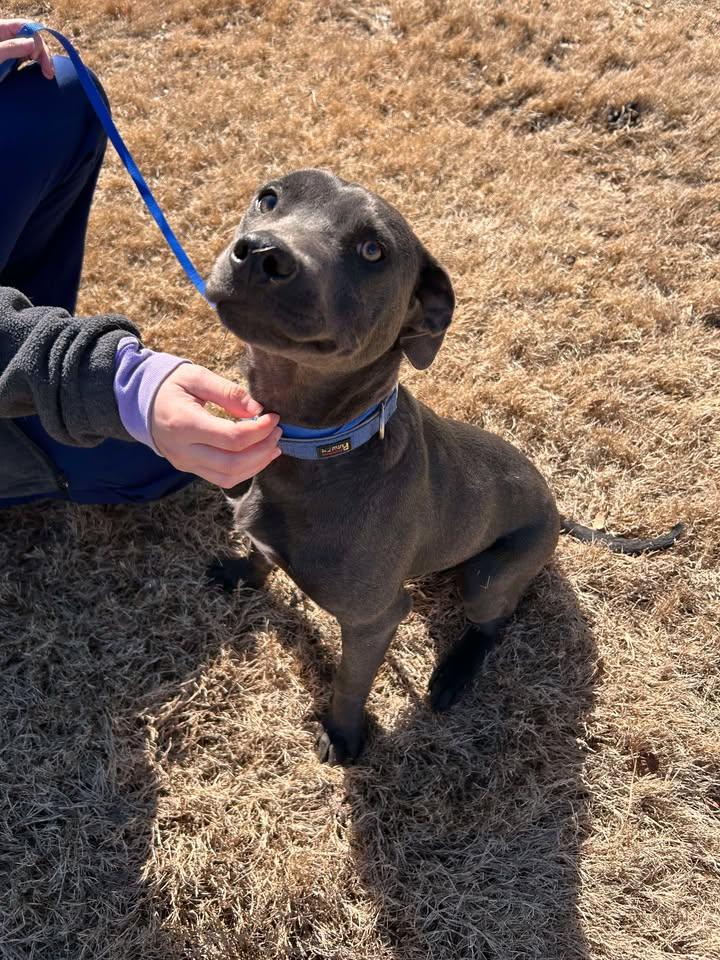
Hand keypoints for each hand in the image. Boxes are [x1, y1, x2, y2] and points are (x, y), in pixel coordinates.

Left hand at [0, 19, 53, 78]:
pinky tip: (41, 74)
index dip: (36, 39)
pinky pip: (27, 59)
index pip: (26, 26)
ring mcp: (9, 49)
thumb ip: (11, 47)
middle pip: (32, 38)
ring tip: (48, 75)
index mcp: (1, 29)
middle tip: (49, 74)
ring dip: (43, 60)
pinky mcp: (11, 62)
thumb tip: (33, 43)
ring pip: (32, 49)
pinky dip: (37, 66)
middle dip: (43, 53)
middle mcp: (7, 37)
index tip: (36, 58)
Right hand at [150, 364, 281, 487]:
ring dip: (257, 464)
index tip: (273, 417)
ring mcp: (185, 463)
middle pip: (233, 463)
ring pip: (229, 477)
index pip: (232, 438)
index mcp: (184, 424)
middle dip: (262, 450)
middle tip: (277, 432)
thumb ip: (228, 392)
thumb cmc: (170, 385)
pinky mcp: (189, 468)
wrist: (140, 401)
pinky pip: (222, 478)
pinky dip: (245, 470)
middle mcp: (183, 450)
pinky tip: (258, 455)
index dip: (260, 430)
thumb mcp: (196, 377)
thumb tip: (257, 409)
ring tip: (273, 445)